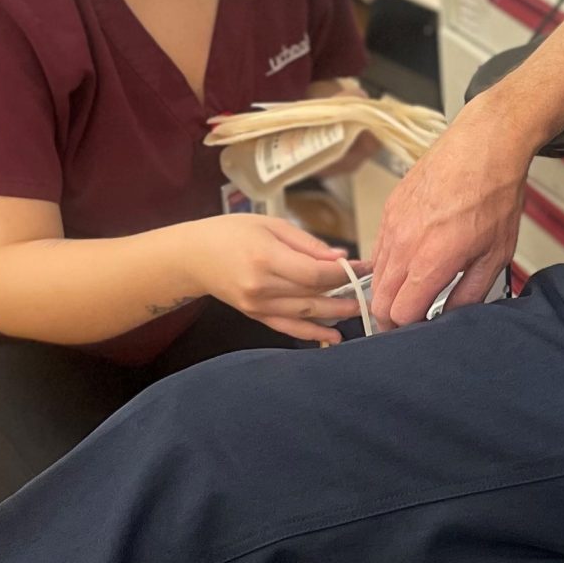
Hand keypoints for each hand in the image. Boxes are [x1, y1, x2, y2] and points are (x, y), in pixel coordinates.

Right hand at [182, 213, 359, 345]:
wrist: (193, 256)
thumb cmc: (231, 232)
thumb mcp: (270, 225)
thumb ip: (306, 243)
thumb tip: (340, 256)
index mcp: (266, 258)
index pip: (315, 274)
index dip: (344, 272)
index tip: (364, 266)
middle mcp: (262, 286)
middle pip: (313, 295)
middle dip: (346, 292)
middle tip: (370, 289)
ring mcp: (257, 305)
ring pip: (305, 314)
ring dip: (336, 314)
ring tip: (360, 309)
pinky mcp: (255, 316)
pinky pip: (288, 327)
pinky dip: (312, 333)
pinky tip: (335, 337)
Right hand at [370, 96, 536, 326]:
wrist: (483, 145)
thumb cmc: (494, 194)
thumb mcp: (496, 255)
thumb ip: (470, 294)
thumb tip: (451, 317)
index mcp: (430, 260)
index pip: (400, 315)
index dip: (411, 329)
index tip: (423, 330)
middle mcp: (403, 245)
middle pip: (379, 301)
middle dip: (393, 318)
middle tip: (413, 320)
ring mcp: (391, 225)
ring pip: (376, 276)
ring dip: (389, 291)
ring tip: (413, 293)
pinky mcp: (389, 209)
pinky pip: (378, 249)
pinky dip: (388, 264)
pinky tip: (410, 262)